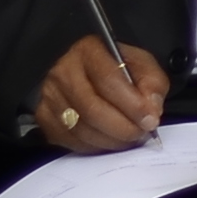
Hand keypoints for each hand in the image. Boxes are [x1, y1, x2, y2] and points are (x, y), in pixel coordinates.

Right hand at [35, 35, 167, 152]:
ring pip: (80, 128)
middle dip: (122, 127)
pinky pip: (69, 140)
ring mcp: (50, 95)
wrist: (88, 72)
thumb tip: (151, 110)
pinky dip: (94, 146)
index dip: (132, 104)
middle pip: (91, 108)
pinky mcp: (44, 117)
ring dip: (110, 140)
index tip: (149, 119)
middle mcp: (63, 71)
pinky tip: (110, 141)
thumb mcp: (141, 64)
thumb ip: (152, 83)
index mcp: (89, 50)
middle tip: (141, 133)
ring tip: (130, 139)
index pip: (109, 80)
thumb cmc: (117, 68)